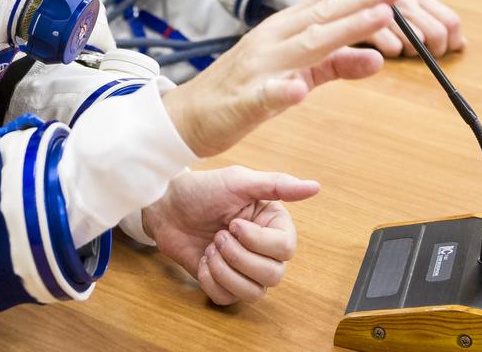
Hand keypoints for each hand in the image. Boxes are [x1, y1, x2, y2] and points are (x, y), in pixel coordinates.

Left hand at [141, 167, 316, 304]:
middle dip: (238, 257)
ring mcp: (245, 269)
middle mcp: (265, 249)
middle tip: (218, 235)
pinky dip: (211, 280)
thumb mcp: (239, 182)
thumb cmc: (202, 190)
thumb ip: (277, 185)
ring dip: (226, 271)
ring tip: (211, 249)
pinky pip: (228, 299)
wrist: (166, 208)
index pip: (285, 249)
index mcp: (274, 224)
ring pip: (254, 293)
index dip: (257, 241)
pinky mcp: (224, 283)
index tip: (233, 222)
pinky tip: (203, 260)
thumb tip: (315, 187)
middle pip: (273, 275)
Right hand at [162, 0, 403, 157]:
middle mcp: (274, 39)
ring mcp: (258, 68)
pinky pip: (264, 96)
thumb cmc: (243, 89)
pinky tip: (299, 90)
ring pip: (307, 45)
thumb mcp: (298, 73)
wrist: (188, 116)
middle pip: (325, 14)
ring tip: (378, 16)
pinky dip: (282, 91)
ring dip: (344, 29)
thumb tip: (378, 58)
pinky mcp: (243, 102)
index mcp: (285, 28)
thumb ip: (337, 64)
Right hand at [367, 0, 463, 57]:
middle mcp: (405, 0)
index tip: (446, 49)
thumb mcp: (412, 11)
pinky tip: (382, 45)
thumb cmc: (383, 13)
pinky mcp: (368, 26)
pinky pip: (393, 49)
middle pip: (438, 34)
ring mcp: (387, 12)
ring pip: (416, 42)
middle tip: (423, 52)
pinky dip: (391, 52)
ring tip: (398, 45)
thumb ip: (437, 23)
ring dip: (410, 51)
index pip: (451, 21)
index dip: (453, 41)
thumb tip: (462, 44)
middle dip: (435, 50)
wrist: (345, 0)